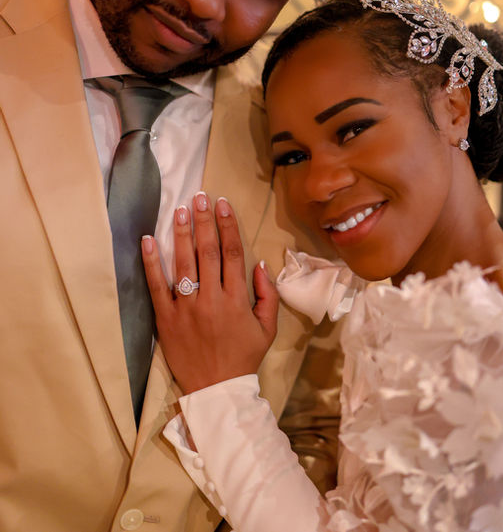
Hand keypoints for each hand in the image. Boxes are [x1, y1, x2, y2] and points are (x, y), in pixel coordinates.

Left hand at [142, 192, 278, 393]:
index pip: (233, 253)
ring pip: (184, 263)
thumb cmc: (243, 356)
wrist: (217, 391)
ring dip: (181, 233)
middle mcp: (211, 299)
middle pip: (208, 251)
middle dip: (204, 221)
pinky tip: (147, 240)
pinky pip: (157, 287)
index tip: (223, 204)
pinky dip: (151, 262)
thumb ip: (267, 295)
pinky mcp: (166, 319)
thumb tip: (260, 263)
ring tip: (180, 209)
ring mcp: (187, 308)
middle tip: (201, 197)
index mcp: (236, 299)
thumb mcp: (268, 328)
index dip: (228, 225)